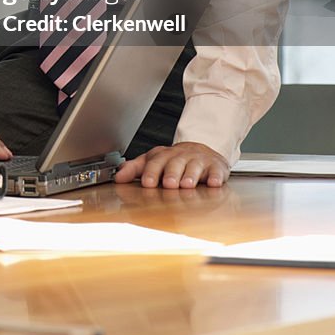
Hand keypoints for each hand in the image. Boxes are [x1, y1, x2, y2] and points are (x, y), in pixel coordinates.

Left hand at [114, 142, 229, 188]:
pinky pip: (216, 172)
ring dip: (190, 176)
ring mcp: (198, 161)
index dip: (151, 172)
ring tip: (187, 185)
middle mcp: (180, 157)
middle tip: (168, 184)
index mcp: (163, 156)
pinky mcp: (215, 167)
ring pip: (194, 167)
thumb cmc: (174, 160)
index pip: (155, 162)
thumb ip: (134, 169)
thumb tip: (117, 178)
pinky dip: (215, 178)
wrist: (201, 150)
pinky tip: (213, 184)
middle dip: (171, 173)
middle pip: (174, 164)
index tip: (147, 183)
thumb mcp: (153, 161)